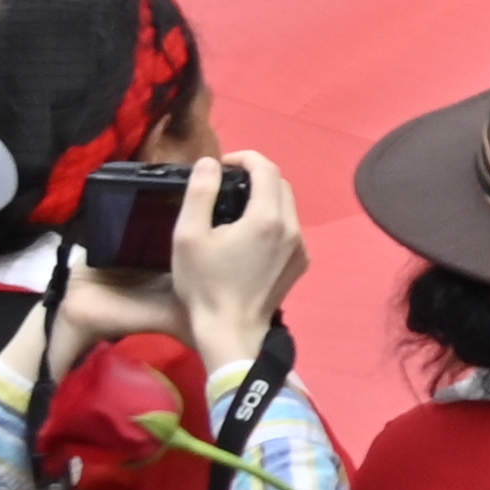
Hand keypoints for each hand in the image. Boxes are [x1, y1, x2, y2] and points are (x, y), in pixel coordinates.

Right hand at [165, 153, 309, 386]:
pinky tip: (249, 235)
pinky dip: (273, 220)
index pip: (266, 168)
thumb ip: (200, 193)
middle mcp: (292, 228)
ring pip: (288, 206)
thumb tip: (210, 163)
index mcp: (267, 217)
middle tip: (226, 183)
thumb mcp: (189, 235)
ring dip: (265, 198)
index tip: (222, 165)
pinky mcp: (300, 263)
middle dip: (256, 175)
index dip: (244, 158)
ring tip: (235, 208)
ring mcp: (300, 247)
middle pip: (280, 184)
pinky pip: (290, 229)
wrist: (231, 331)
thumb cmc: (205, 284)